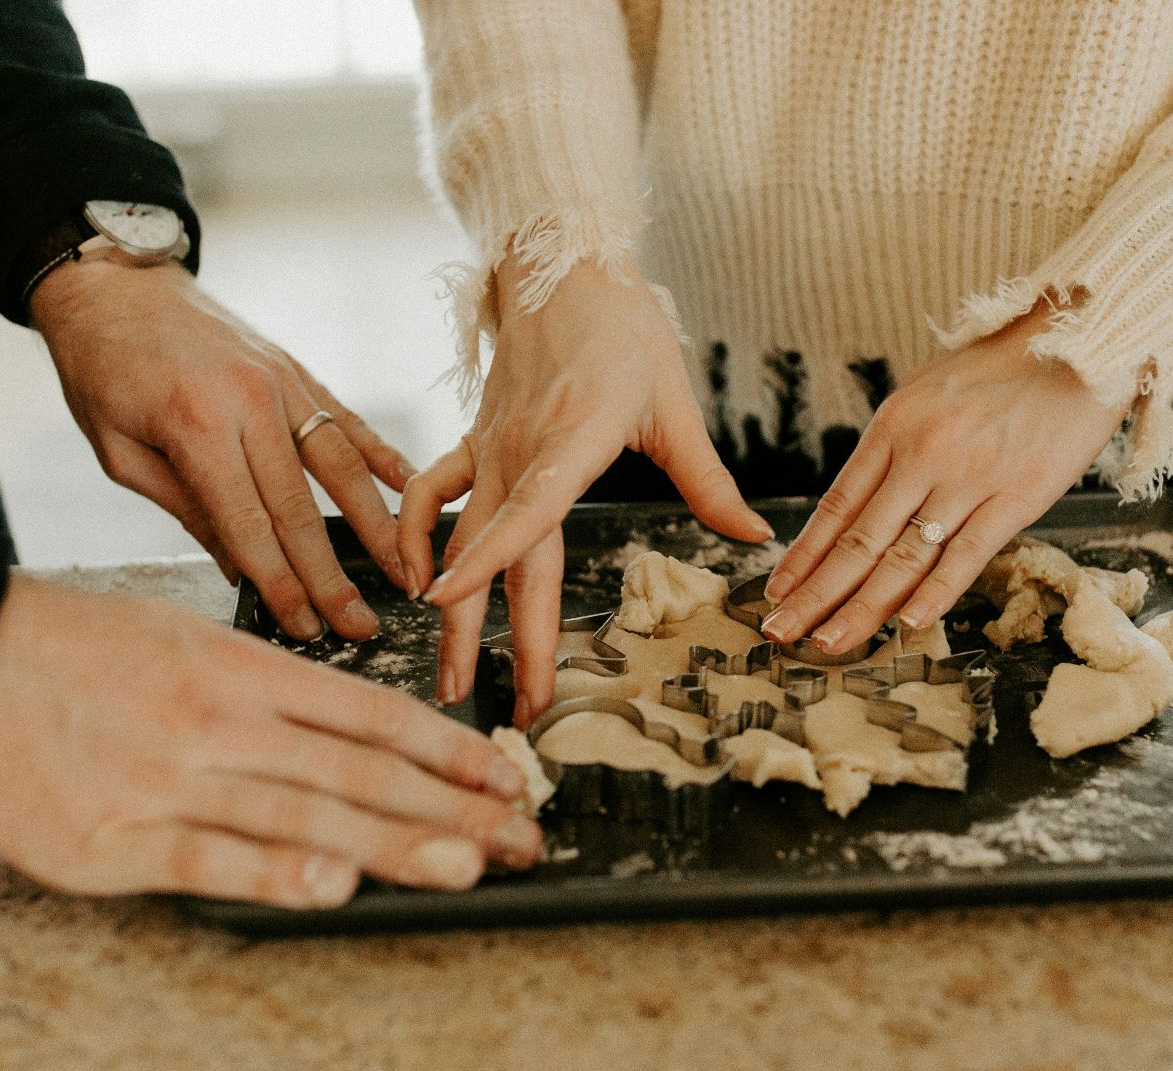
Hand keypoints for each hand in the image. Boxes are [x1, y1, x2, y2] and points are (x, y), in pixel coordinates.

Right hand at [0, 576, 540, 908]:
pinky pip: (208, 857)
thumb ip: (259, 688)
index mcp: (239, 667)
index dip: (448, 750)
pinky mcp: (113, 838)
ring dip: (394, 841)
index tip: (506, 776)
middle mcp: (221, 720)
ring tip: (470, 862)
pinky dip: (275, 870)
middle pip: (360, 769)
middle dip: (452, 806)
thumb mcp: (177, 637)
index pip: (370, 715)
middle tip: (524, 833)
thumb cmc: (66, 647)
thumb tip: (340, 738)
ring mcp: (170, 779)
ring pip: (304, 811)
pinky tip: (334, 885)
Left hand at [31, 259, 414, 640]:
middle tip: (362, 625)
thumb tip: (239, 567)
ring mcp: (281, 381)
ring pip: (341, 464)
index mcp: (196, 426)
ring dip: (376, 525)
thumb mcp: (119, 451)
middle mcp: (250, 402)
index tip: (307, 626)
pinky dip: (381, 456)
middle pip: (303, 506)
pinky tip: (409, 488)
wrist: (114, 282)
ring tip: (404, 571)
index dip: (282, 583)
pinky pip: (347, 419)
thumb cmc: (101, 369)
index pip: (250, 525)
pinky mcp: (295, 369)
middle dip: (333, 574)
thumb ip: (184, 508)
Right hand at [399, 257, 770, 723]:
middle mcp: (519, 450)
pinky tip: (416, 582)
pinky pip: (432, 494)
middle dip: (491, 635)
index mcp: (572, 439)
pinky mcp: (476, 441)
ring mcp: (490, 448)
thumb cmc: (623, 328)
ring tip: (449, 674)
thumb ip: (708, 480)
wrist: (560, 262)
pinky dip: (416, 537)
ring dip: (452, 609)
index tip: (448, 602)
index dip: (487, 559)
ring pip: (458, 539)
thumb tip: (756, 540)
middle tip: (493, 705)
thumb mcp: (675, 402)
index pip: (527, 511)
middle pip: (497, 554)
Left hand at [761, 305, 1130, 650]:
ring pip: (903, 558)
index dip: (803, 557)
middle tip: (781, 633)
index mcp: (893, 428)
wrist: (1080, 342)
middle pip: (857, 541)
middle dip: (815, 596)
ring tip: (828, 644)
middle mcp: (921, 456)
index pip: (836, 508)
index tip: (776, 592)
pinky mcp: (1017, 497)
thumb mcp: (926, 392)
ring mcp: (968, 479)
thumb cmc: (1002, 368)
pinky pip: (967, 554)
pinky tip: (907, 624)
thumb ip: (894, 446)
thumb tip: (864, 496)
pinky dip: (936, 594)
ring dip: (862, 608)